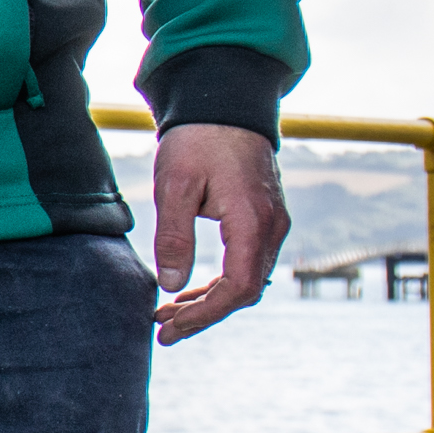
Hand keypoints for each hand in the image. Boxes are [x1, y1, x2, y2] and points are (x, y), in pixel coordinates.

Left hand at [151, 121, 286, 342]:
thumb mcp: (174, 186)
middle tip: (162, 328)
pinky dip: (220, 281)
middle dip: (204, 314)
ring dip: (210, 300)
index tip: (171, 326)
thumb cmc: (197, 140)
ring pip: (247, 278)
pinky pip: (246, 262)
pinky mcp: (263, 218)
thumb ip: (174, 236)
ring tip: (168, 313)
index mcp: (253, 221)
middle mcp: (272, 227)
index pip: (238, 286)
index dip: (206, 313)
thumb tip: (171, 284)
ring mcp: (272, 223)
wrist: (224, 104)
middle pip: (245, 290)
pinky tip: (189, 289)